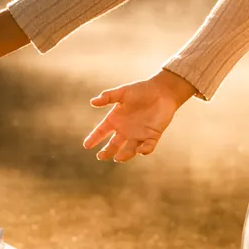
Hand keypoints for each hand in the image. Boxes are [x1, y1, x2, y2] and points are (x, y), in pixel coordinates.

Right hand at [83, 69, 197, 162]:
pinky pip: (147, 147)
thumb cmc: (141, 90)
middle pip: (113, 145)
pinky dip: (144, 150)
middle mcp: (125, 130)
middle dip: (107, 152)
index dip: (94, 138)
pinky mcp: (152, 136)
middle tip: (101, 156)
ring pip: (129, 150)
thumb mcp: (123, 92)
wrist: (162, 90)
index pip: (101, 131)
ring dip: (124, 155)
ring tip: (118, 158)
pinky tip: (139, 150)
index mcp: (116, 119)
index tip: (86, 145)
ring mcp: (138, 134)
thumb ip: (108, 97)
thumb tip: (92, 102)